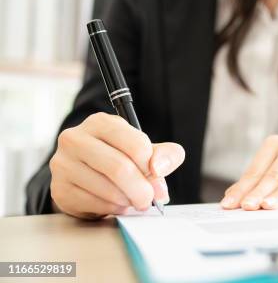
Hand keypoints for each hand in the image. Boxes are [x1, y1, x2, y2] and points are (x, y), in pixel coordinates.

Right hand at [49, 112, 184, 218]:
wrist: (87, 177)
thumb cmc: (120, 158)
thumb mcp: (145, 150)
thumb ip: (164, 154)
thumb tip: (159, 168)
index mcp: (101, 122)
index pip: (136, 145)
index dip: (152, 165)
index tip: (157, 175)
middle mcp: (76, 138)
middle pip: (119, 168)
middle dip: (142, 189)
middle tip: (150, 198)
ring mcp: (63, 164)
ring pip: (107, 189)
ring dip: (128, 200)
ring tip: (133, 200)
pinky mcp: (59, 189)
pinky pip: (94, 204)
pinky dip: (112, 209)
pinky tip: (116, 204)